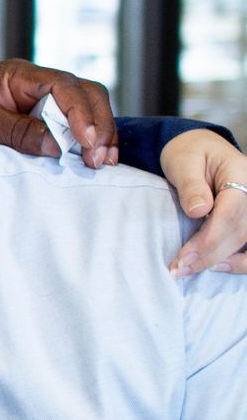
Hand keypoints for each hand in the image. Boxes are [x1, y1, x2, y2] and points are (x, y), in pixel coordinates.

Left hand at [0, 59, 118, 168]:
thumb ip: (15, 131)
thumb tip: (58, 145)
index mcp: (19, 75)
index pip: (63, 86)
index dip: (80, 112)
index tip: (86, 141)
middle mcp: (38, 83)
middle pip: (86, 93)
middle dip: (99, 125)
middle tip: (99, 159)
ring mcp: (45, 99)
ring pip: (89, 107)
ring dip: (100, 134)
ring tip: (104, 163)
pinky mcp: (46, 117)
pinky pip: (78, 123)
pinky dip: (90, 139)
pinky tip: (95, 159)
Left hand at [161, 130, 246, 275]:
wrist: (200, 149)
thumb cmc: (189, 153)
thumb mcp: (183, 161)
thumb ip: (191, 185)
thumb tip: (198, 211)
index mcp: (241, 173)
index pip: (231, 212)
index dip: (209, 238)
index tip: (184, 256)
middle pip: (240, 231)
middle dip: (210, 254)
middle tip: (179, 269)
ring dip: (224, 261)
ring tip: (191, 270)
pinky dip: (240, 261)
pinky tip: (217, 267)